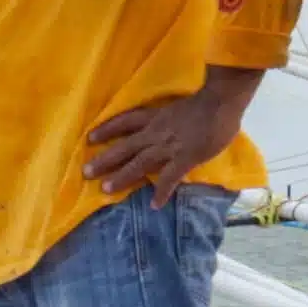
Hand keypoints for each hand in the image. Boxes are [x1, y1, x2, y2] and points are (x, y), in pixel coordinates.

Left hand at [83, 67, 262, 199]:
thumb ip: (169, 118)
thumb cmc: (206, 101)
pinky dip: (161, 192)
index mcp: (155, 117)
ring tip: (105, 189)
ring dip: (122, 177)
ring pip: (139, 163)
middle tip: (85, 172)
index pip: (124, 121)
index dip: (106, 130)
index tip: (90, 139)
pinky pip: (169, 178)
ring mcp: (168, 146)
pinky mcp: (184, 158)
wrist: (221, 102)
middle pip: (124, 146)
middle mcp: (155, 132)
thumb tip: (166, 127)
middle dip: (104, 160)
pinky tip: (155, 205)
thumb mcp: (178, 107)